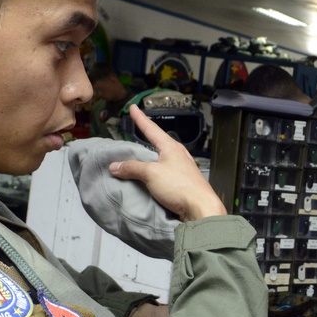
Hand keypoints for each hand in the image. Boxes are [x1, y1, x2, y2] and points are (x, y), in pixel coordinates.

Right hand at [108, 105, 225, 221]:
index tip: (134, 108)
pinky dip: (155, 173)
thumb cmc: (180, 187)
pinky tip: (150, 178)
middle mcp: (179, 156)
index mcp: (172, 148)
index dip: (141, 119)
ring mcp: (182, 170)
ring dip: (151, 157)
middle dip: (148, 137)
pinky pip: (165, 174)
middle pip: (159, 143)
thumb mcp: (151, 174)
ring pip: (162, 159)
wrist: (200, 209)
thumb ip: (132, 168)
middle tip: (138, 130)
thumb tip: (115, 166)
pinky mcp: (183, 184)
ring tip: (140, 156)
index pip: (152, 129)